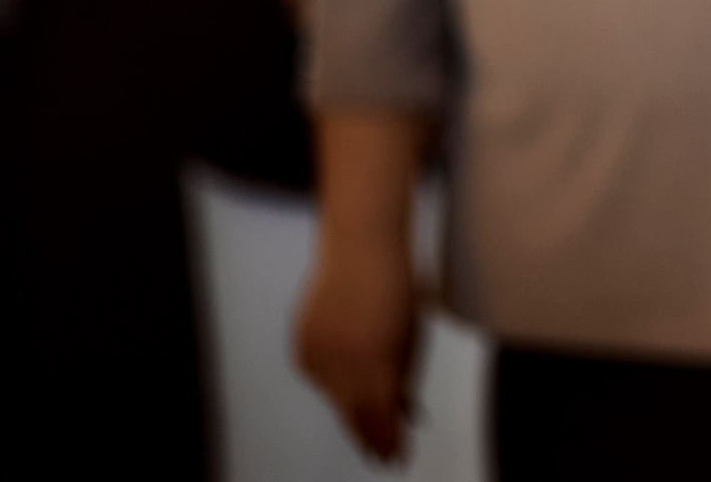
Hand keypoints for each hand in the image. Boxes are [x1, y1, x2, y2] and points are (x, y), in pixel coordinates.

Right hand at [295, 236, 418, 461]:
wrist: (360, 251)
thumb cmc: (396, 290)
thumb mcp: (410, 337)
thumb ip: (403, 378)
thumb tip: (403, 413)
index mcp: (378, 358)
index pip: (381, 414)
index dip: (389, 441)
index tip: (396, 459)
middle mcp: (344, 361)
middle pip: (354, 414)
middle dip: (368, 438)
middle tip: (380, 456)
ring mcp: (318, 354)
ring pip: (336, 397)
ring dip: (353, 407)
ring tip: (369, 419)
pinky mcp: (301, 348)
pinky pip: (320, 376)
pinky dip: (334, 378)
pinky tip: (345, 364)